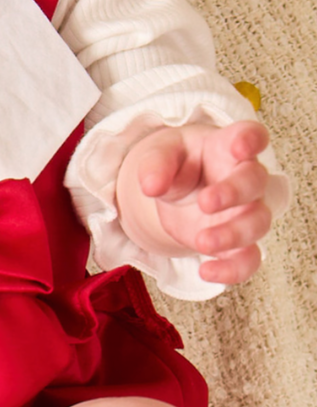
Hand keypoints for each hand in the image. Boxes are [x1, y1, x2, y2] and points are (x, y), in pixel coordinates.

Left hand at [115, 120, 272, 284]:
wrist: (178, 190)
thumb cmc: (178, 163)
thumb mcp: (160, 154)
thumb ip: (155, 165)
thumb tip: (150, 185)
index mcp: (227, 146)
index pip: (250, 135)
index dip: (250, 139)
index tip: (239, 147)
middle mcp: (244, 178)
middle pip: (255, 182)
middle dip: (234, 193)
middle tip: (205, 202)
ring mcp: (245, 212)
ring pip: (257, 223)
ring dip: (232, 234)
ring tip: (201, 241)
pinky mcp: (237, 242)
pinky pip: (247, 259)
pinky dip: (232, 270)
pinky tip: (206, 272)